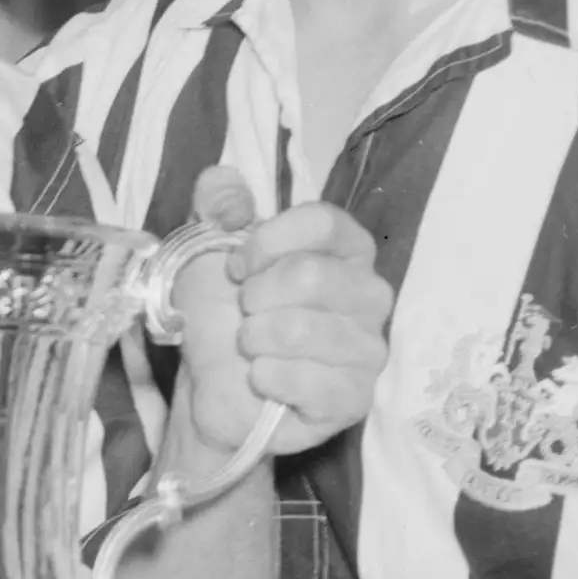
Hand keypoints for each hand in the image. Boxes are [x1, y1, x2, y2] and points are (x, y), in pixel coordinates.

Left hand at [169, 168, 391, 466]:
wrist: (213, 388)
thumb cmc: (222, 315)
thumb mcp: (208, 249)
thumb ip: (215, 203)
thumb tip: (222, 181)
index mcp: (345, 250)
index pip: (324, 222)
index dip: (268, 241)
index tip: (236, 266)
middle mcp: (369, 294)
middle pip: (312, 275)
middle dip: (256, 296)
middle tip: (244, 313)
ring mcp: (368, 349)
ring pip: (303, 330)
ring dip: (255, 338)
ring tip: (249, 346)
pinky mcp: (355, 398)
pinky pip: (308, 382)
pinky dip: (267, 378)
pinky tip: (262, 379)